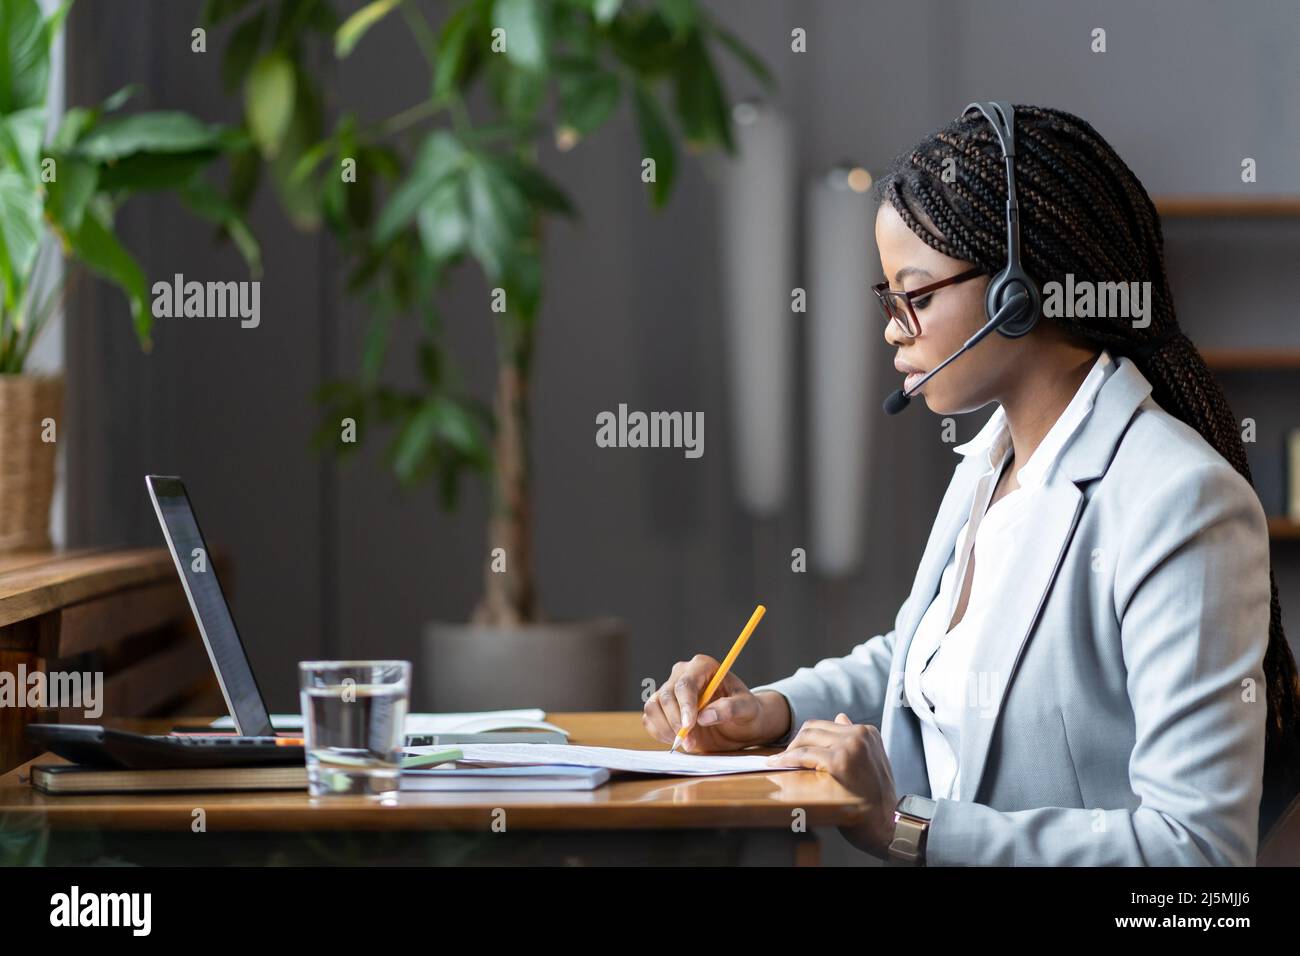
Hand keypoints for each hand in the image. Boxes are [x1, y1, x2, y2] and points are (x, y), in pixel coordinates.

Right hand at [642, 654, 786, 751]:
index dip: (685, 706)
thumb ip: (730, 709)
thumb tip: (705, 716)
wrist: (738, 723)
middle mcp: (683, 673)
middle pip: (667, 696)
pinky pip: (650, 718)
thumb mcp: (747, 709)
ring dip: (667, 729)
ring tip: (688, 743)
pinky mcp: (662, 706)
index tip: (689, 726)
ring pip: (653, 706)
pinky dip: (660, 732)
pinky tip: (677, 740)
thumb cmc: (745, 711)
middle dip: (676, 723)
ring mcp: (669, 689)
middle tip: (691, 743)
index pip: (685, 684)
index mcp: (703, 666)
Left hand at [765, 713, 898, 859]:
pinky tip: (779, 765)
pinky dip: (788, 759)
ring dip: (789, 750)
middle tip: (783, 757)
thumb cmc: (876, 799)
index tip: (793, 749)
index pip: (826, 725)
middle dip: (795, 742)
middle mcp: (859, 735)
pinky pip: (804, 755)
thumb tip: (839, 718)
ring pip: (806, 738)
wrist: (888, 823)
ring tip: (779, 761)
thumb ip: (855, 740)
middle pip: (813, 728)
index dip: (805, 738)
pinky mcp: (839, 762)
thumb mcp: (871, 762)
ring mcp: (850, 746)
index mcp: (867, 732)